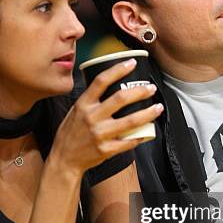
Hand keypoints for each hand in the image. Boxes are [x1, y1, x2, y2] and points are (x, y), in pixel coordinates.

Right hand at [51, 59, 162, 173]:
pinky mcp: (106, 150)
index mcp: (83, 105)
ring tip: (158, 108)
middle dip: (139, 91)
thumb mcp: (75, 111)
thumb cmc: (70, 134)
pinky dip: (140, 136)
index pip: (101, 81)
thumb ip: (91, 100)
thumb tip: (110, 85)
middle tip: (151, 88)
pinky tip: (148, 132)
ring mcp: (99, 134)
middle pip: (120, 99)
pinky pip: (128, 142)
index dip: (118, 70)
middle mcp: (91, 117)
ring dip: (147, 113)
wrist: (64, 159)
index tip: (131, 62)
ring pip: (130, 121)